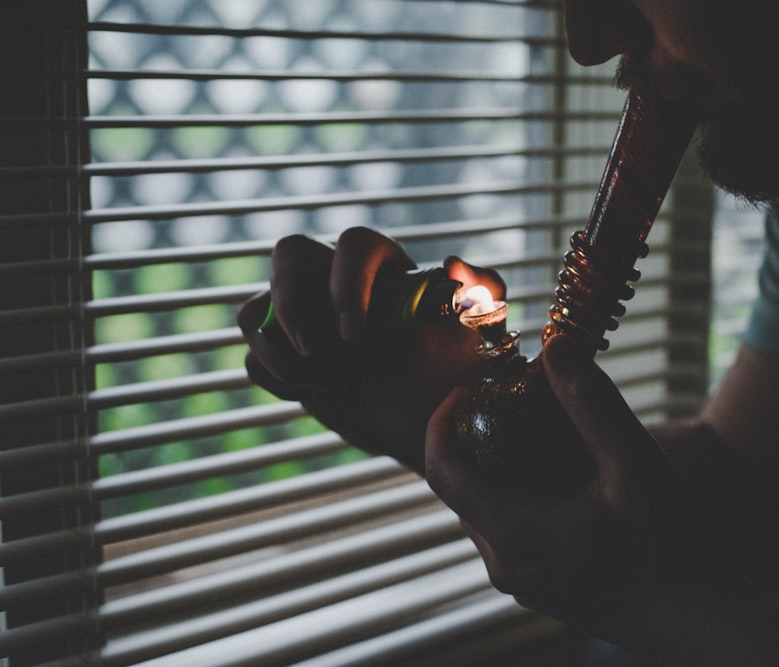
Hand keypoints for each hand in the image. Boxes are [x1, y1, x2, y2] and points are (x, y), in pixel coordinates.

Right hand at [238, 228, 504, 471]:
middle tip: (318, 352)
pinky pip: (252, 354)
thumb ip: (481, 291)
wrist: (424, 425)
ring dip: (278, 349)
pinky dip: (274, 375)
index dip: (347, 281)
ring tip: (323, 382)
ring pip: (257, 306)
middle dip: (294, 302)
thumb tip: (453, 264)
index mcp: (384, 265)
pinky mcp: (282, 352)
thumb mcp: (480, 334)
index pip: (355, 244)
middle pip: (289, 252)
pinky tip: (313, 392)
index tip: (357, 333)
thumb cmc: (453, 374)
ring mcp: (303, 314)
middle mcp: (335, 278)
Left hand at [425, 334, 722, 649]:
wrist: (701, 621)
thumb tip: (554, 346)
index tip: (468, 387)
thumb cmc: (672, 546)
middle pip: (462, 489)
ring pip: (486, 512)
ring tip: (540, 432)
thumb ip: (591, 404)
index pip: (443, 470)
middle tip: (513, 401)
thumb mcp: (634, 465)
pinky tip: (564, 476)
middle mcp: (506, 564)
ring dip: (499, 468)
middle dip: (477, 439)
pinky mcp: (543, 589)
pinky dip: (519, 496)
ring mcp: (523, 583)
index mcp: (513, 534)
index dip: (443, 421)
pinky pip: (509, 534)